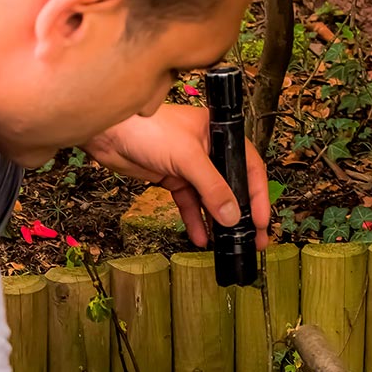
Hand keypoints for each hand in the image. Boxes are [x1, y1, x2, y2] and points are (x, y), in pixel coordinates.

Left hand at [83, 103, 272, 248]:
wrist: (108, 133)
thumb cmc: (147, 128)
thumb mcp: (187, 157)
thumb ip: (212, 188)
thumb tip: (232, 215)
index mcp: (219, 133)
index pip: (248, 166)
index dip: (258, 195)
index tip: (262, 220)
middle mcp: (208, 148)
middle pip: (232, 184)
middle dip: (241, 213)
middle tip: (253, 237)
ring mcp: (190, 165)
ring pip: (210, 197)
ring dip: (217, 220)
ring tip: (229, 243)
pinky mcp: (173, 177)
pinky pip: (189, 203)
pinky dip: (195, 219)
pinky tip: (200, 236)